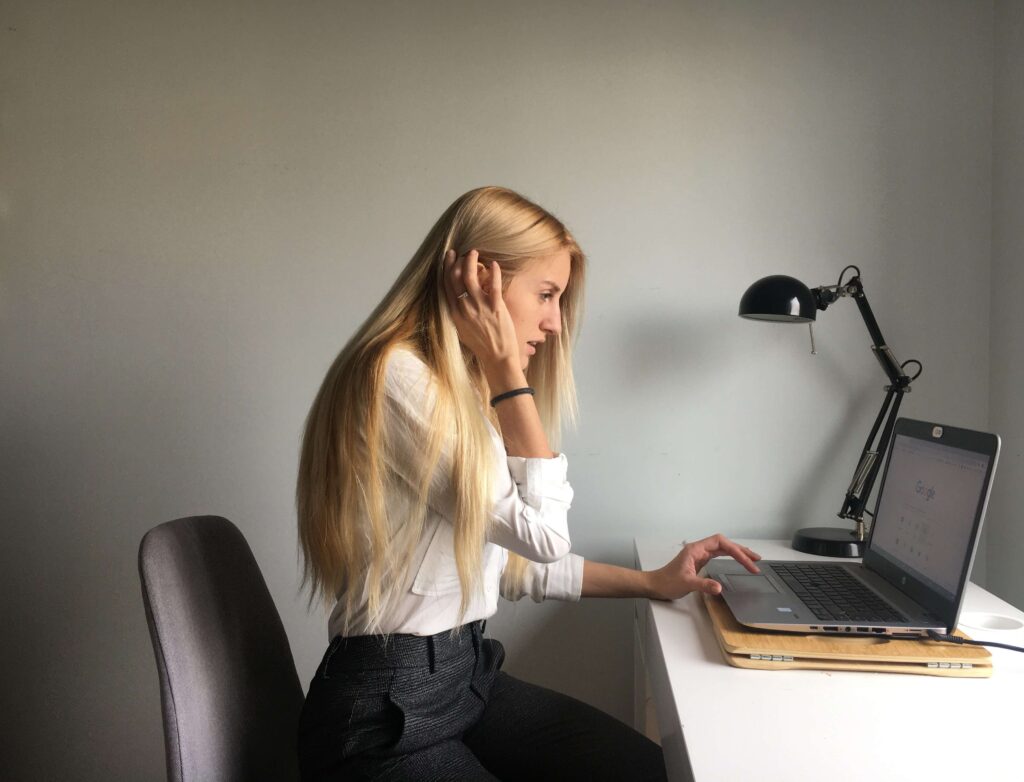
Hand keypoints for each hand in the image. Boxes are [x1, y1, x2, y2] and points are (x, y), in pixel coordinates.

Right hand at [443, 249, 522, 382]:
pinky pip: (493, 284)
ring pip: (470, 277)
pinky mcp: (495, 307)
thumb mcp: (463, 330)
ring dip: (471, 261)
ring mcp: (479, 307)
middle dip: (455, 261)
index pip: (447, 286)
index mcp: (455, 313)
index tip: (448, 258)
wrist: (497, 358)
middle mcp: (464, 308)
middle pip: (455, 278)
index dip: (446, 269)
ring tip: (474, 253)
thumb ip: (460, 313)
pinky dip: (493, 271)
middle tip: (459, 252)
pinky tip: (494, 264)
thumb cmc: (482, 346)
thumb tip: (460, 298)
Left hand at [646, 534, 760, 599]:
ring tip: (752, 559)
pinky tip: (737, 560)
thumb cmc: (666, 582)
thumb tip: (719, 588)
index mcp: (695, 549)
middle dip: (741, 551)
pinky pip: (718, 555)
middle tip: (756, 560)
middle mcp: (698, 549)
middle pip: (724, 544)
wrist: (655, 585)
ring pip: (722, 548)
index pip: (721, 543)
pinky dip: (730, 557)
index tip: (748, 563)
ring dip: (737, 553)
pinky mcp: (699, 561)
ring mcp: (699, 555)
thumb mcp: (686, 584)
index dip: (736, 551)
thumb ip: (703, 585)